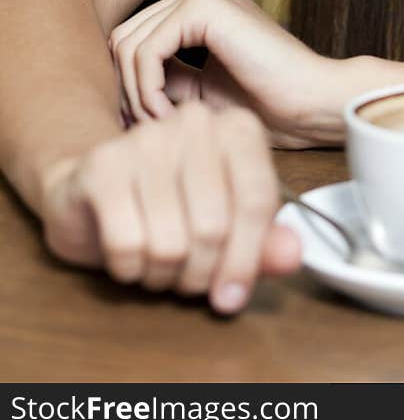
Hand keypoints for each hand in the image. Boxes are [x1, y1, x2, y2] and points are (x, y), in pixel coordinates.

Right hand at [39, 101, 300, 312]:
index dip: (247, 260)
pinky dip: (130, 269)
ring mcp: (146, 138)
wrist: (94, 192)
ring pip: (170, 243)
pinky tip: (129, 257)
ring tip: (159, 266)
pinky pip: (128, 244)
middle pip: (214, 227)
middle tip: (188, 281)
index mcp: (239, 129)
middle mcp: (196, 122)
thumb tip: (293, 256)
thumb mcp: (228, 226)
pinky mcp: (104, 165)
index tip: (232, 297)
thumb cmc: (173, 208)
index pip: (257, 201)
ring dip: (164, 275)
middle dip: (201, 274)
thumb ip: (265, 242)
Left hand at [109, 0, 348, 146]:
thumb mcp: (199, 93)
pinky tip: (170, 115)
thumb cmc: (267, 106)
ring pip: (127, 45)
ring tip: (163, 125)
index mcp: (200, 4)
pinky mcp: (204, 5)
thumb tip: (109, 88)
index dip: (128, 86)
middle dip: (126, 91)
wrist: (312, 103)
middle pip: (122, 39)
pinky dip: (147, 90)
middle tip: (149, 130)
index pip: (132, 38)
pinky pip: (145, 50)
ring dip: (136, 95)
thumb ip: (162, 79)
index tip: (143, 127)